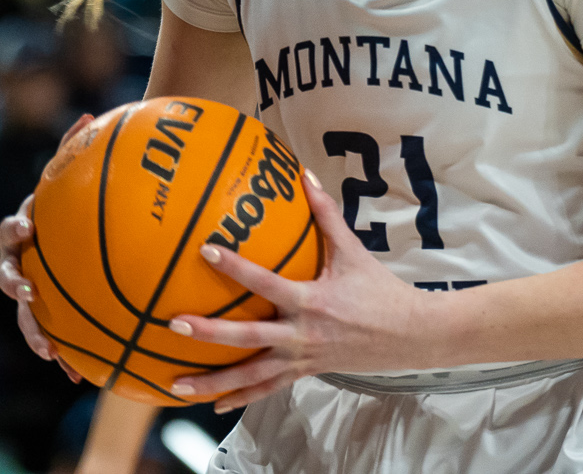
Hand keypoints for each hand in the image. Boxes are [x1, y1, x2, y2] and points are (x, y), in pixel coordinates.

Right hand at [0, 112, 93, 378]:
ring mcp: (34, 287)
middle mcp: (24, 258)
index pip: (12, 229)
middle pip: (10, 277)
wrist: (87, 223)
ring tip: (52, 353)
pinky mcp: (49, 312)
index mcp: (28, 228)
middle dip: (18, 290)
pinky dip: (64, 353)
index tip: (28, 232)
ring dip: (36, 333)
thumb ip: (77, 148)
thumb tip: (87, 114)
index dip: (17, 232)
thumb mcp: (77, 174)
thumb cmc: (80, 197)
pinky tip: (80, 375)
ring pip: (27, 314)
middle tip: (32, 297)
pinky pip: (53, 333)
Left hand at [165, 171, 439, 410]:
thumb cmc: (380, 291)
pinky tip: (213, 405)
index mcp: (312, 301)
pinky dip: (239, 398)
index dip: (235, 266)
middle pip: (247, 336)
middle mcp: (302, 334)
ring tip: (177, 384)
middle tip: (174, 325)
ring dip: (213, 381)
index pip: (266, 282)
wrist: (408, 335)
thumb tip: (305, 176)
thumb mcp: (353, 251)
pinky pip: (267, 390)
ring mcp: (302, 358)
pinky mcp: (305, 373)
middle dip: (208, 332)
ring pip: (251, 374)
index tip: (206, 250)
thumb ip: (326, 216)